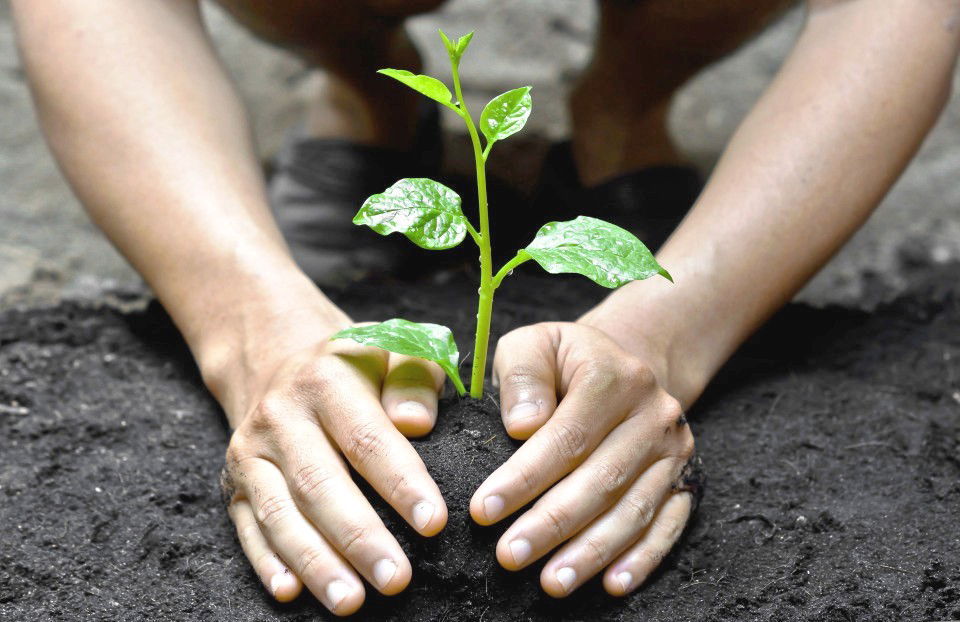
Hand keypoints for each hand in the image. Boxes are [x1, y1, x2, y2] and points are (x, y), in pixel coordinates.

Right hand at [214, 308, 447, 615]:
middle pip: (320, 483)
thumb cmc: (357, 367)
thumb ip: (415, 379)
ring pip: (280, 514)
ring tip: (351, 601)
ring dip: (315, 562)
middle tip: (396, 580)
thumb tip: (418, 421)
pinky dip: (266, 563)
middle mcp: (281, 418)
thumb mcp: (393, 351)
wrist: (275, 358)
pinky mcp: (233, 484)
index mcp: (326, 380)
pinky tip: (291, 593)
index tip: (433, 522)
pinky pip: (246, 529)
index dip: (400, 482)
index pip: (367, 437)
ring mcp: (251, 454)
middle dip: (359, 537)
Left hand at [470, 322, 694, 596]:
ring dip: (592, 552)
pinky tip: (611, 584)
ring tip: (551, 582)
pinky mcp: (686, 478)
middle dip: (551, 524)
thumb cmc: (566, 362)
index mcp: (614, 377)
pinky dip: (642, 559)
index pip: (565, 437)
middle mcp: (653, 414)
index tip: (483, 511)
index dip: (523, 478)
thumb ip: (522, 376)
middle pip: (600, 479)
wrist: (629, 364)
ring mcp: (674, 450)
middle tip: (509, 556)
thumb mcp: (535, 344)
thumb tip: (522, 426)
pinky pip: (668, 525)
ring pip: (633, 510)